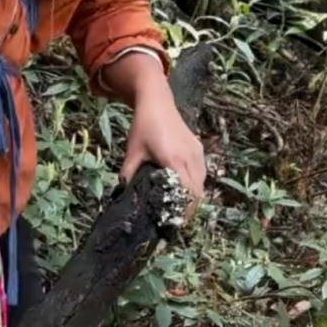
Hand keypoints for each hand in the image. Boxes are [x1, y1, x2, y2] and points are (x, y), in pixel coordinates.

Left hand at [120, 76, 205, 211]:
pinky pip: (201, 173)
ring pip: (202, 183)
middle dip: (189, 209)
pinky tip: (184, 190)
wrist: (157, 102)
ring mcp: (197, 152)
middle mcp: (190, 157)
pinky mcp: (198, 148)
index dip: (183, 210)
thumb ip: (128, 174)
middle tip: (176, 221)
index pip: (185, 192)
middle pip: (197, 192)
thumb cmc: (143, 126)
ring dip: (194, 198)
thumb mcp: (132, 151)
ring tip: (180, 209)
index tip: (175, 224)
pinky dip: (196, 185)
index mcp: (174, 159)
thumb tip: (124, 194)